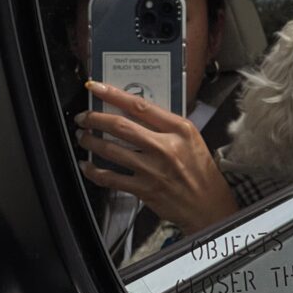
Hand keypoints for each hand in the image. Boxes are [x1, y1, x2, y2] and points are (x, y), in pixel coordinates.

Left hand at [76, 80, 238, 235]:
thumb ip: (165, 125)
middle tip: (83, 117)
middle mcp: (166, 147)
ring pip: (112, 151)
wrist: (209, 205)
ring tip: (83, 137)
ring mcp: (154, 170)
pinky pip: (111, 178)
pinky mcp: (145, 190)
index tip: (96, 87)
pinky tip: (87, 166)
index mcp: (179, 129)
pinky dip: (94, 171)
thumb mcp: (191, 138)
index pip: (140, 106)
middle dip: (95, 119)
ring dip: (91, 142)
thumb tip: (133, 111)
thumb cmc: (200, 170)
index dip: (113, 94)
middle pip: (121, 126)